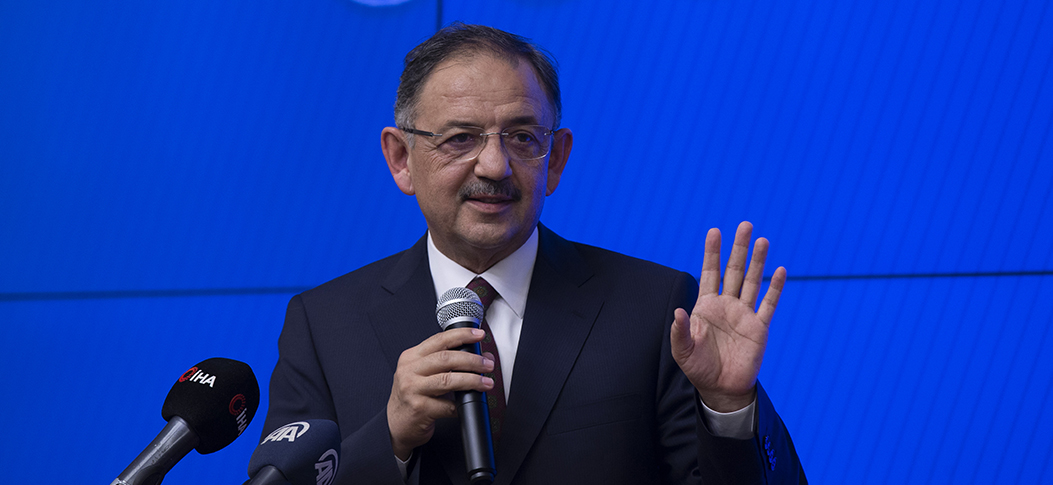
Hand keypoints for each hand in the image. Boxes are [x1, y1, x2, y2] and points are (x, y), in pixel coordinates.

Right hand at [387, 328, 494, 459]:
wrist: (396, 425)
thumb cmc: (412, 397)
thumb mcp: (422, 374)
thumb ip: (446, 363)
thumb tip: (480, 357)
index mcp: (411, 357)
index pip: (439, 340)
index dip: (461, 335)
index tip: (479, 334)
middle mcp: (409, 371)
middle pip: (446, 358)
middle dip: (472, 360)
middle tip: (487, 364)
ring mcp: (412, 389)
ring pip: (448, 380)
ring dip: (472, 380)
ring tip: (486, 383)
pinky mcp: (419, 408)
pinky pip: (447, 406)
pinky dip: (462, 405)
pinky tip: (469, 404)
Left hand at [670, 221, 785, 411]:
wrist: (721, 389)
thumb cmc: (699, 368)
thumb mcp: (683, 351)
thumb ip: (679, 331)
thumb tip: (677, 311)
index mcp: (706, 306)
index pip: (710, 272)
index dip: (712, 253)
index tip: (714, 231)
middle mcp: (727, 305)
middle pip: (735, 271)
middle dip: (739, 248)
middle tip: (745, 225)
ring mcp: (744, 315)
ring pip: (753, 282)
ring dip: (758, 261)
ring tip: (762, 240)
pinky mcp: (759, 328)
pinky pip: (769, 305)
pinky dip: (775, 288)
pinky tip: (779, 271)